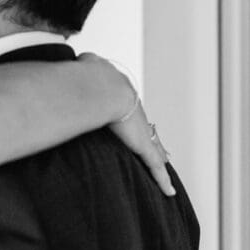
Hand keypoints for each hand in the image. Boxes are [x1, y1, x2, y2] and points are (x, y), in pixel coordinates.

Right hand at [77, 53, 175, 196]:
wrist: (101, 86)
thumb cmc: (91, 76)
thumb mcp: (86, 67)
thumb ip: (84, 64)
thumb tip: (79, 58)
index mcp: (122, 99)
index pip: (132, 113)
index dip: (135, 121)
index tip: (137, 125)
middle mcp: (136, 115)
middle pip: (149, 132)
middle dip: (155, 143)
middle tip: (163, 151)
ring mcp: (142, 132)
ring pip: (155, 150)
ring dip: (161, 159)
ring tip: (167, 167)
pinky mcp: (143, 147)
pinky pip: (156, 167)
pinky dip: (163, 180)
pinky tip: (169, 191)